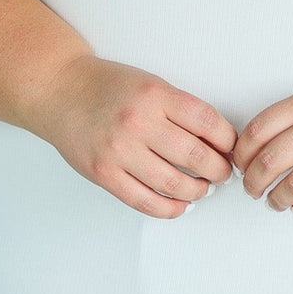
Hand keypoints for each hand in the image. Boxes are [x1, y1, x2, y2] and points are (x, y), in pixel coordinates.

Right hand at [38, 54, 237, 219]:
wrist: (60, 91)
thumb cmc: (108, 87)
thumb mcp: (151, 84)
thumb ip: (181, 110)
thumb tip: (217, 142)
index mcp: (155, 96)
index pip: (208, 123)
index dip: (228, 141)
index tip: (232, 149)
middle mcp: (138, 123)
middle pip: (196, 156)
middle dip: (218, 171)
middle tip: (222, 173)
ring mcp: (119, 151)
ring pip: (174, 184)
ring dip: (198, 191)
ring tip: (202, 188)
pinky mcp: (104, 174)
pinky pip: (145, 201)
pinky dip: (170, 208)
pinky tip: (180, 205)